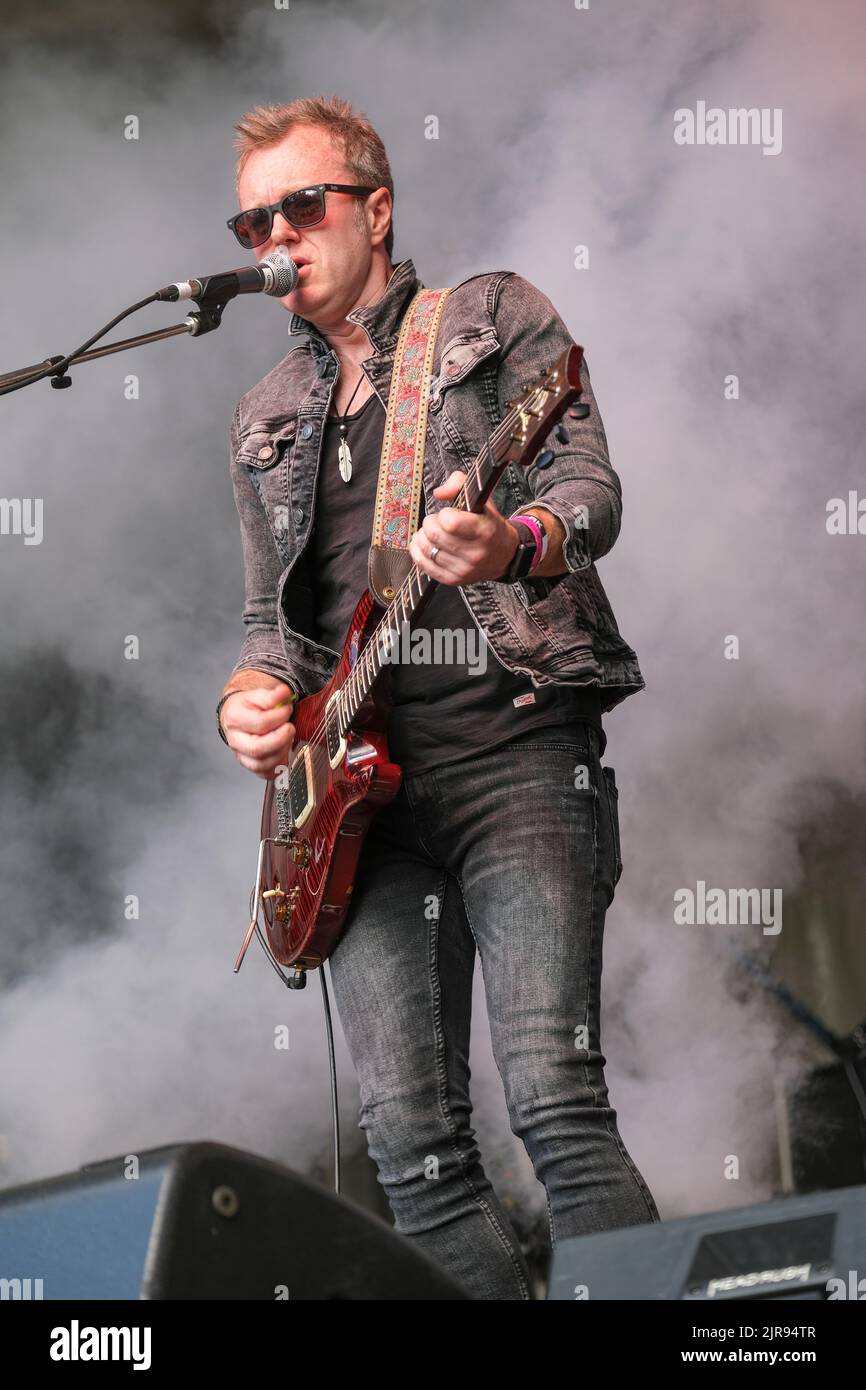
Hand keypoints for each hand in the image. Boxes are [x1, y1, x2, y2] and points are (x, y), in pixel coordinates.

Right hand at [221, 681, 295, 779]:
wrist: (237, 718)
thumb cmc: (248, 708)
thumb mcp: (257, 695)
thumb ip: (272, 695)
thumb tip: (284, 693)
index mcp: (234, 718)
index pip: (260, 722)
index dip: (279, 716)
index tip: (288, 708)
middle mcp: (235, 740)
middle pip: (258, 748)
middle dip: (281, 739)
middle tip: (290, 727)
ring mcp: (242, 756)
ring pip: (262, 764)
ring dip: (281, 751)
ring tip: (287, 738)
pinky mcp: (251, 766)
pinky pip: (267, 773)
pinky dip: (279, 765)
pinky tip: (283, 751)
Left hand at [408, 469, 518, 584]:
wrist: (503, 555)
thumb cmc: (489, 524)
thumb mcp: (481, 499)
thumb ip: (459, 484)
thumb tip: (438, 493)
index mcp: (485, 531)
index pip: (450, 522)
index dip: (444, 514)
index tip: (449, 514)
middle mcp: (475, 553)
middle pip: (434, 535)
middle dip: (430, 523)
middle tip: (438, 522)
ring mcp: (463, 569)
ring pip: (426, 549)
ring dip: (423, 537)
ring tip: (433, 533)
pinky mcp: (452, 580)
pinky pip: (423, 564)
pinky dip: (418, 551)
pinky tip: (427, 544)